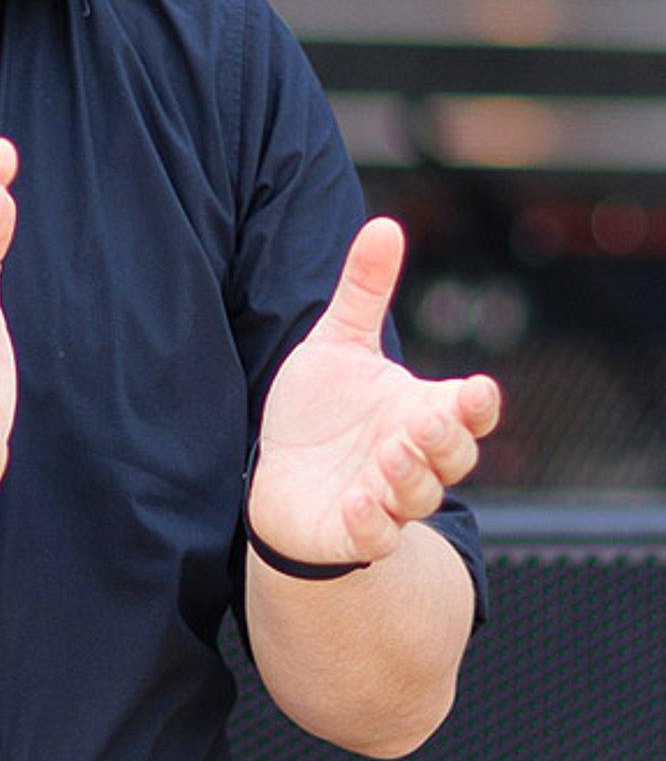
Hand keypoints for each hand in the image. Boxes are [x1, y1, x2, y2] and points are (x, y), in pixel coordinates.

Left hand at [250, 217, 501, 567]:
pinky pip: (375, 537)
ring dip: (409, 477)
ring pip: (419, 496)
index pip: (469, 411)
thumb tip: (386, 224)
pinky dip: (372, 523)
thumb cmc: (320, 412)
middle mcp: (412, 457)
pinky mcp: (354, 532)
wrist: (283, 480)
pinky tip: (357, 502)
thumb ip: (363, 291)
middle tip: (425, 421)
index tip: (475, 388)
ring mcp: (387, 498)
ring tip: (388, 453)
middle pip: (454, 456)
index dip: (477, 404)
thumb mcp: (338, 345)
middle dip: (445, 439)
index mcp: (420, 411)